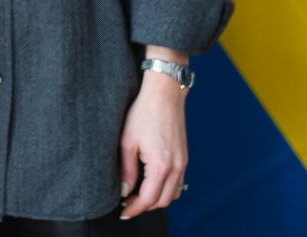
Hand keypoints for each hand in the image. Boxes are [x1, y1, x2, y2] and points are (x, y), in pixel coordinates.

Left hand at [118, 71, 188, 217]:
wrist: (165, 95)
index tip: (122, 212)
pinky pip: (178, 183)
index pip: (148, 199)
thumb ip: (126, 170)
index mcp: (161, 166)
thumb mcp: (128, 142)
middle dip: (144, 207)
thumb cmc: (143, 114)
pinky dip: (166, 190)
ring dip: (156, 199)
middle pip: (162, 201)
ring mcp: (183, 163)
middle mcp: (176, 168)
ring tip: (137, 195)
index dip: (134, 209)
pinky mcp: (184, 158)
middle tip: (126, 203)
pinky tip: (151, 184)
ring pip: (172, 195)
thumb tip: (123, 191)